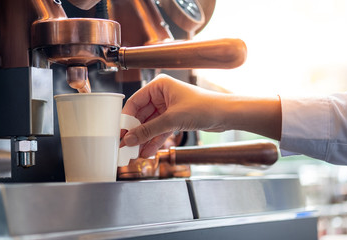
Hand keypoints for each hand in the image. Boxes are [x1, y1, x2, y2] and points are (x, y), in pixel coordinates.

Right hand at [121, 74, 281, 157]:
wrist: (226, 114)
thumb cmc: (204, 107)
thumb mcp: (172, 119)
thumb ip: (149, 130)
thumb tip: (130, 138)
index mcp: (159, 86)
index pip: (135, 102)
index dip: (126, 119)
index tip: (120, 133)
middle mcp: (162, 95)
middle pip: (141, 115)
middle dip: (135, 132)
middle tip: (126, 146)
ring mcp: (168, 107)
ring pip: (151, 125)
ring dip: (144, 139)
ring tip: (135, 153)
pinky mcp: (175, 119)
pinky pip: (160, 130)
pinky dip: (154, 140)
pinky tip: (147, 151)